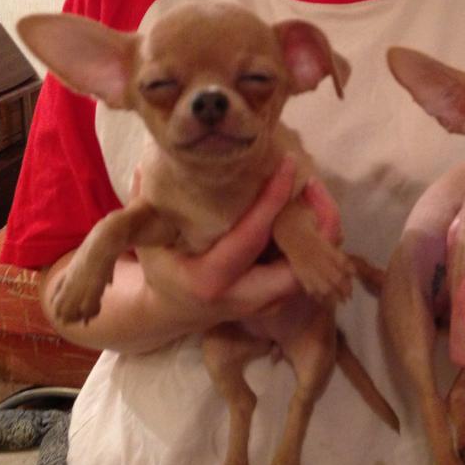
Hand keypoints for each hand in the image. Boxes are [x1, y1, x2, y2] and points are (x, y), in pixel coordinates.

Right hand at [138, 156, 342, 326]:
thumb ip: (149, 201)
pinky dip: (307, 247)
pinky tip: (307, 214)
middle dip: (313, 231)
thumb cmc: (161, 268)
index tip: (289, 165)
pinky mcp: (272, 304)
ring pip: (302, 274)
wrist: (171, 311)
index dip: (273, 199)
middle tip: (313, 185)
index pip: (250, 235)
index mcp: (208, 281)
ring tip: (313, 194)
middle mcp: (239, 298)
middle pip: (292, 269)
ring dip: (315, 237)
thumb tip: (154, 153)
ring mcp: (259, 307)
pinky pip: (299, 276)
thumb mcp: (149, 239)